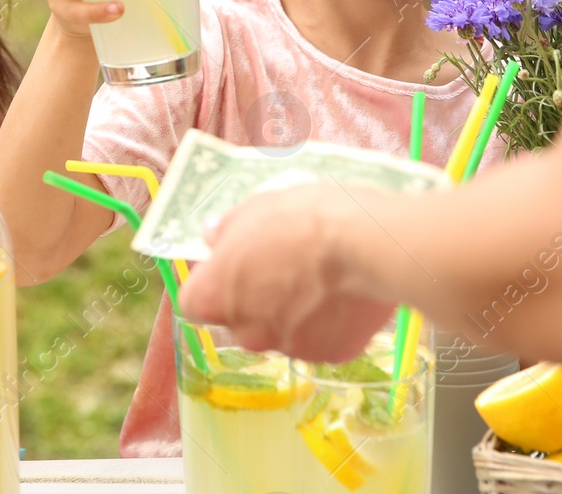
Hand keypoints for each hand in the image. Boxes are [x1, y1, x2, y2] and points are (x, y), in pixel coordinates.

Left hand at [179, 186, 394, 363]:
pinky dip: (329, 323)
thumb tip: (212, 237)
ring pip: (283, 332)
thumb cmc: (303, 218)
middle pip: (241, 320)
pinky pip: (322, 338)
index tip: (233, 266)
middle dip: (256, 300)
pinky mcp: (331, 355)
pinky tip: (344, 294)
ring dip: (294, 313)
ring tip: (322, 279)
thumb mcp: (256, 207)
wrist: (366, 244)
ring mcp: (289, 349)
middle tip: (285, 268)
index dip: (213, 284)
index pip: (194, 303)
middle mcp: (245, 333)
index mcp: (215, 297)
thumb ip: (227, 229)